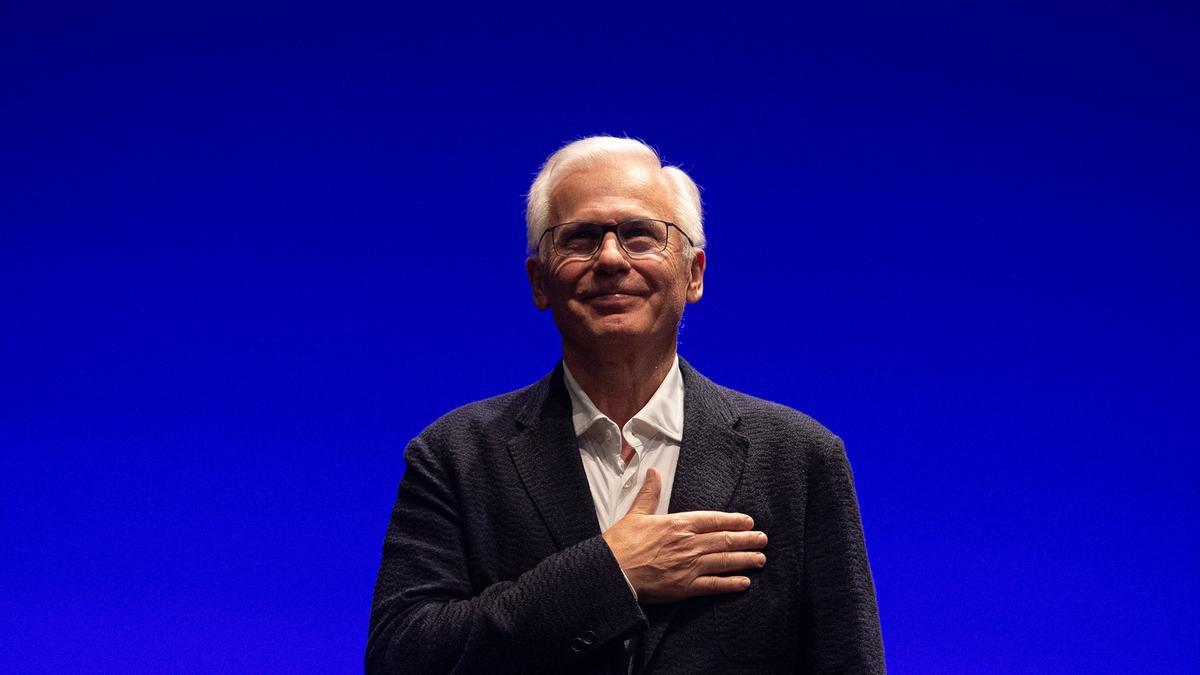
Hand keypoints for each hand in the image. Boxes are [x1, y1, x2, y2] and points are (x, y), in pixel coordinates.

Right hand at [601, 468, 767, 604]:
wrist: (612, 573)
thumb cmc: (621, 544)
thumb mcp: (635, 514)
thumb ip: (649, 494)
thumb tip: (653, 472)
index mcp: (678, 524)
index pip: (713, 520)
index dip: (733, 520)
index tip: (748, 521)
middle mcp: (689, 544)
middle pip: (724, 540)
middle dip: (747, 539)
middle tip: (762, 539)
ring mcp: (689, 566)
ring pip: (724, 561)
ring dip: (745, 559)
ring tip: (760, 558)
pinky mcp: (685, 587)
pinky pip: (714, 585)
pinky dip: (731, 583)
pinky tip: (744, 582)